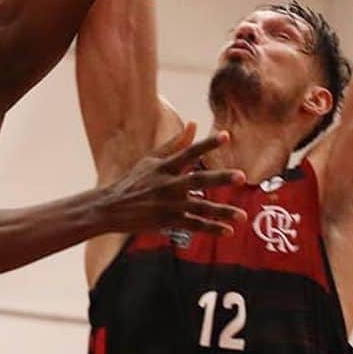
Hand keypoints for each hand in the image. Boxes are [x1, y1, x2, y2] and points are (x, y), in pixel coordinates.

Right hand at [95, 124, 245, 234]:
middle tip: (241, 176)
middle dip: (219, 178)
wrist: (111, 208)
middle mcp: (167, 184)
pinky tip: (227, 231)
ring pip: (199, 208)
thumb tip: (194, 123)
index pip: (189, 152)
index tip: (226, 136)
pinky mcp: (167, 221)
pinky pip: (193, 225)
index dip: (208, 144)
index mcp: (164, 166)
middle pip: (198, 181)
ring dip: (221, 212)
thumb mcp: (152, 159)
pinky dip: (210, 228)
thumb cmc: (134, 180)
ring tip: (241, 216)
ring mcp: (168, 204)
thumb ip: (176, 143)